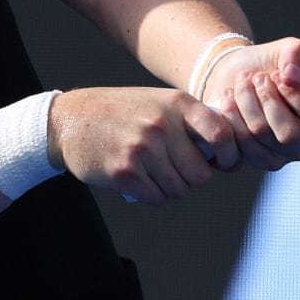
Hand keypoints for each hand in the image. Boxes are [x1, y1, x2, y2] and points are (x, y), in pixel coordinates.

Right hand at [49, 87, 240, 205]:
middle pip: (201, 175)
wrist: (70, 120)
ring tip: (155, 173)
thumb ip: (191, 121)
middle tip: (178, 171)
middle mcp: (162, 125)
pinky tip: (141, 180)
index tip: (223, 163)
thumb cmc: (122, 112)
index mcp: (177, 104)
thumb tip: (226, 151)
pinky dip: (153, 195)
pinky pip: (157, 198)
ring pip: (179, 190)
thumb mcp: (159, 102)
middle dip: (193, 179)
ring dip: (171, 188)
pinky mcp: (124, 172)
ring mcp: (142, 149)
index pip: (222, 134)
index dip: (229, 156)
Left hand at [199, 37, 299, 171]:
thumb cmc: (269, 64)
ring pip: (262, 137)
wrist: (239, 77)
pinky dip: (232, 119)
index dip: (295, 96)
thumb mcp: (286, 49)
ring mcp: (286, 155)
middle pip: (289, 134)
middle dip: (267, 100)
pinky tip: (228, 99)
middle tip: (257, 78)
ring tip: (242, 82)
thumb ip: (297, 53)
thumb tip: (292, 75)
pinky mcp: (260, 160)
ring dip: (247, 104)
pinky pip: (243, 147)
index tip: (277, 75)